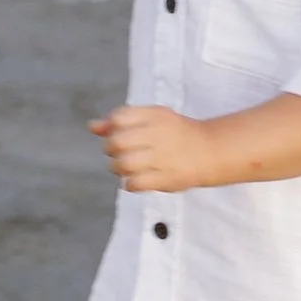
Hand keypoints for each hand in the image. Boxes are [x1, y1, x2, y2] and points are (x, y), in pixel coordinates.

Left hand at [93, 103, 213, 193]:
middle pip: (117, 142)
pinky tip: (134, 181)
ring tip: (124, 168)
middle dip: (110, 150)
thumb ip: (120, 121)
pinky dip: (129, 184)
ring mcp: (162, 158)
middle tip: (118, 153)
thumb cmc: (174, 133)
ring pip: (124, 164)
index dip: (111, 129)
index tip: (118, 135)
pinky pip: (136, 183)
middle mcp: (157, 135)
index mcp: (153, 116)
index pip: (118, 119)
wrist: (209, 150)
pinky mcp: (166, 179)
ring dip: (117, 168)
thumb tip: (92, 126)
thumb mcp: (150, 118)